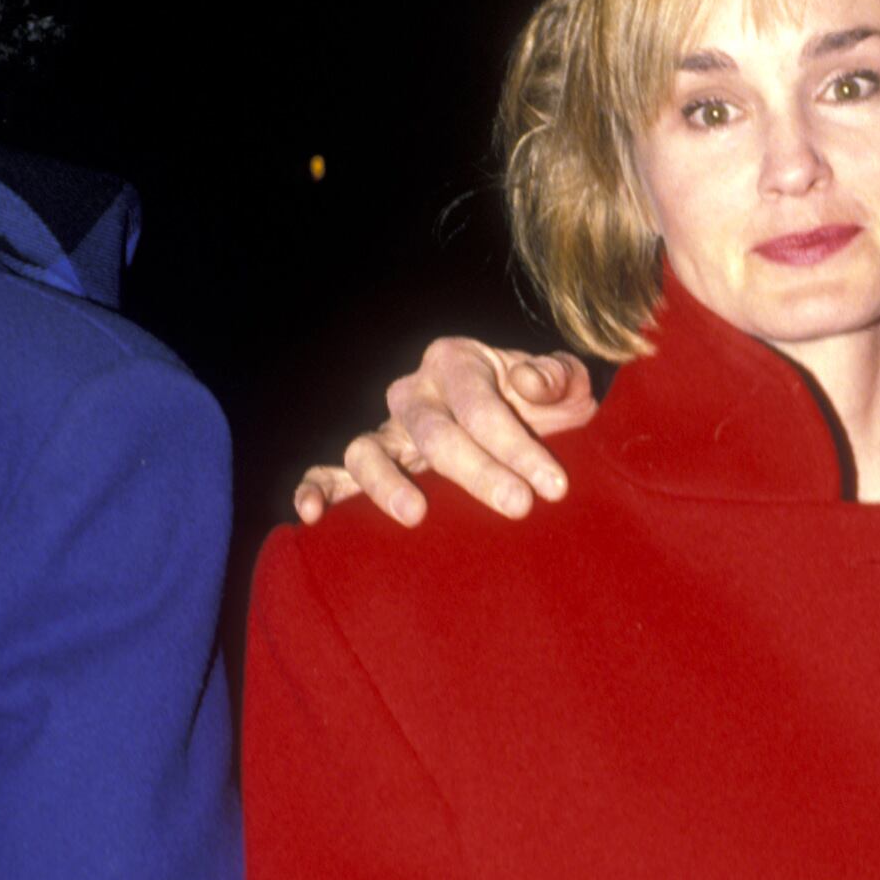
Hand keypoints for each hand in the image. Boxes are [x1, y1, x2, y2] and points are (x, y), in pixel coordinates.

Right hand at [293, 340, 598, 527]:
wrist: (530, 428)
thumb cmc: (545, 408)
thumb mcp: (564, 384)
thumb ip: (557, 376)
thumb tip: (531, 384)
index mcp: (456, 362)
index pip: (480, 405)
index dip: (517, 445)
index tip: (556, 486)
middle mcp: (414, 393)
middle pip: (434, 433)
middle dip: (478, 472)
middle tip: (519, 505)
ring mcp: (387, 431)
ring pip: (368, 450)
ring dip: (387, 483)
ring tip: (416, 515)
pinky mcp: (368, 468)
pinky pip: (331, 475)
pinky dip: (316, 490)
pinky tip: (314, 517)